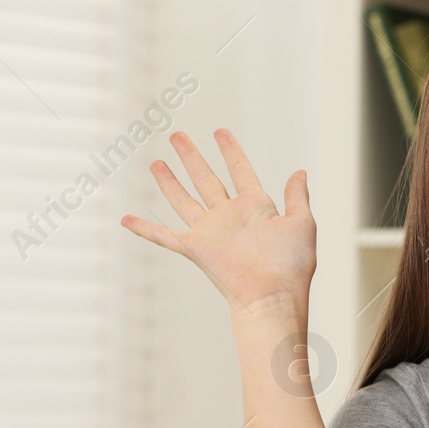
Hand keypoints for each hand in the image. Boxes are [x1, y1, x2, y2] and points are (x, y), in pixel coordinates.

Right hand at [120, 129, 315, 314]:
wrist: (273, 296)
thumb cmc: (292, 267)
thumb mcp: (302, 224)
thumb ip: (297, 197)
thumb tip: (300, 172)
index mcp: (256, 207)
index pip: (240, 170)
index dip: (230, 151)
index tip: (219, 132)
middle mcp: (229, 217)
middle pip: (206, 179)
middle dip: (191, 157)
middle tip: (176, 135)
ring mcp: (210, 232)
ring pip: (184, 200)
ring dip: (169, 181)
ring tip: (156, 162)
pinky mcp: (196, 249)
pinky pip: (164, 236)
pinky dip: (144, 229)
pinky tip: (127, 220)